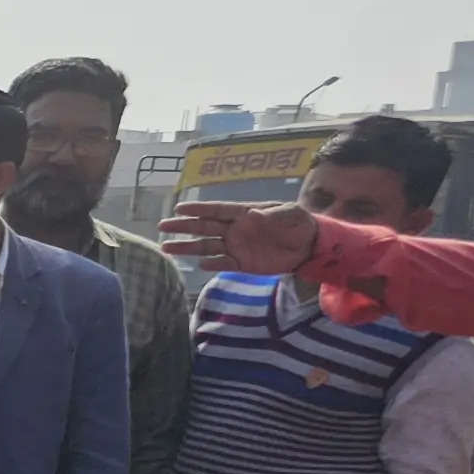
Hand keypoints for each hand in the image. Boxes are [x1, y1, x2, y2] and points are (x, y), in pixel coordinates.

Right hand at [162, 197, 319, 277]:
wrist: (310, 247)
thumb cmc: (300, 224)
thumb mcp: (291, 214)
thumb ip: (271, 215)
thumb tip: (250, 216)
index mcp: (244, 213)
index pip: (217, 210)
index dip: (199, 209)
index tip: (179, 208)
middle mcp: (235, 230)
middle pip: (204, 228)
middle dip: (183, 227)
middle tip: (163, 226)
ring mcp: (236, 247)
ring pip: (207, 247)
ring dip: (188, 247)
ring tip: (167, 247)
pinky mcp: (242, 264)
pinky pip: (223, 264)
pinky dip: (212, 264)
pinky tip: (199, 264)